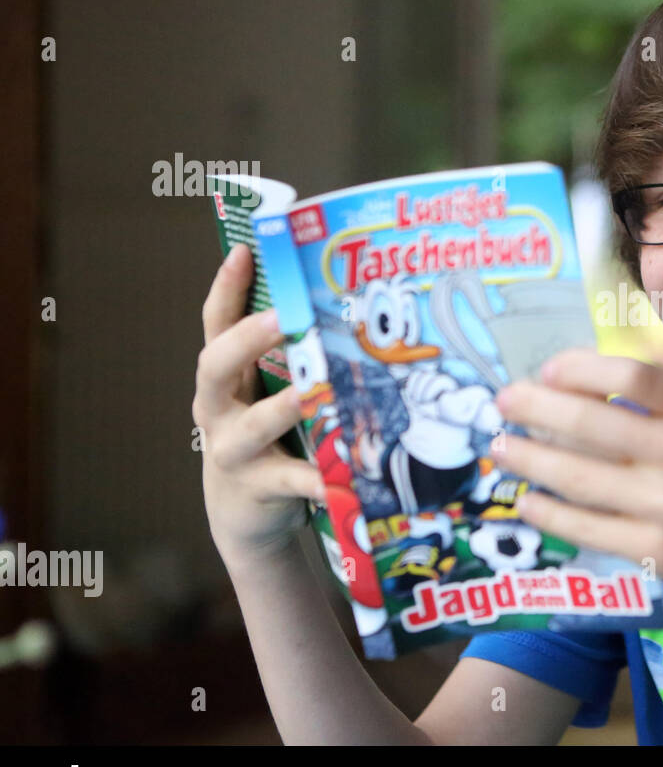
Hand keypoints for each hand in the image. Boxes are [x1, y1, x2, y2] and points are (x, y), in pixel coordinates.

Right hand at [192, 244, 325, 566]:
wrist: (242, 515)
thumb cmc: (263, 439)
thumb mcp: (260, 394)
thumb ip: (282, 358)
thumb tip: (327, 304)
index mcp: (221, 379)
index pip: (215, 325)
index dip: (225, 288)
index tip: (244, 251)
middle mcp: (217, 410)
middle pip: (215, 366)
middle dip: (247, 340)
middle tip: (283, 318)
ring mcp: (233, 450)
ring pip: (252, 425)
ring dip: (283, 407)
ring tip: (310, 393)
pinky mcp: (260, 486)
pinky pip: (292, 480)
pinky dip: (317, 479)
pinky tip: (343, 477)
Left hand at [488, 348, 662, 618]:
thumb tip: (600, 372)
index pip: (631, 375)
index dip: (580, 368)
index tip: (548, 369)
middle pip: (592, 422)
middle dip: (535, 408)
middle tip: (504, 401)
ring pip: (579, 477)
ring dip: (530, 459)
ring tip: (502, 447)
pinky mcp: (655, 552)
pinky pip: (587, 527)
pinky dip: (550, 512)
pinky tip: (529, 501)